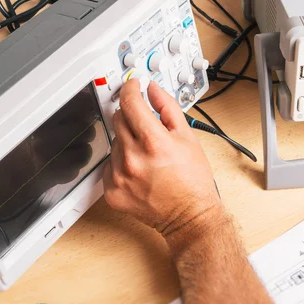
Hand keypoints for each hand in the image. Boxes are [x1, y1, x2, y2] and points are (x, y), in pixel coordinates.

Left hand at [103, 79, 221, 238]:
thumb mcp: (188, 138)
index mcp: (153, 142)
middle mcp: (133, 158)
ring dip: (128, 142)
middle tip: (148, 128)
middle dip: (133, 117)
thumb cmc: (193, 181)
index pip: (130, 102)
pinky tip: (140, 171)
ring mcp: (120, 176)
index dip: (131, 89)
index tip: (133, 87)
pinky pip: (110, 166)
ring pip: (114, 142)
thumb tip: (153, 90)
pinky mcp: (112, 192)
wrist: (189, 216)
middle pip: (119, 119)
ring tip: (148, 157)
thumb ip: (168, 108)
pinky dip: (122, 163)